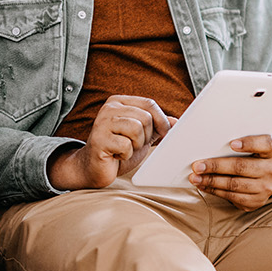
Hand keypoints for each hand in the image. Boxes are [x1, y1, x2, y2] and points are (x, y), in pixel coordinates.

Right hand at [48, 95, 173, 189]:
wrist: (95, 168)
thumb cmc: (119, 149)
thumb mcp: (142, 135)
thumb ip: (157, 126)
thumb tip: (176, 122)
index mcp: (119, 102)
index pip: (149, 104)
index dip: (162, 120)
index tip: (165, 134)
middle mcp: (109, 108)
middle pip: (145, 118)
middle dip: (146, 136)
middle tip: (134, 144)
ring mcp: (102, 123)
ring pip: (137, 129)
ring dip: (136, 145)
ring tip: (125, 148)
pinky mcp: (99, 140)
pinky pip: (126, 145)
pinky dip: (126, 154)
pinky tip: (117, 155)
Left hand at [189, 134, 271, 210]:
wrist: (266, 174)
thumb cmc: (250, 152)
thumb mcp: (248, 140)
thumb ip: (227, 132)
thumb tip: (180, 124)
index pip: (265, 143)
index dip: (249, 143)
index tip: (231, 143)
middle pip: (243, 166)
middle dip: (217, 166)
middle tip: (197, 165)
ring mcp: (266, 187)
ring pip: (235, 184)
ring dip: (212, 181)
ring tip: (195, 177)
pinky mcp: (256, 202)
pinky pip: (233, 197)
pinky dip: (215, 191)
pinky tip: (203, 185)